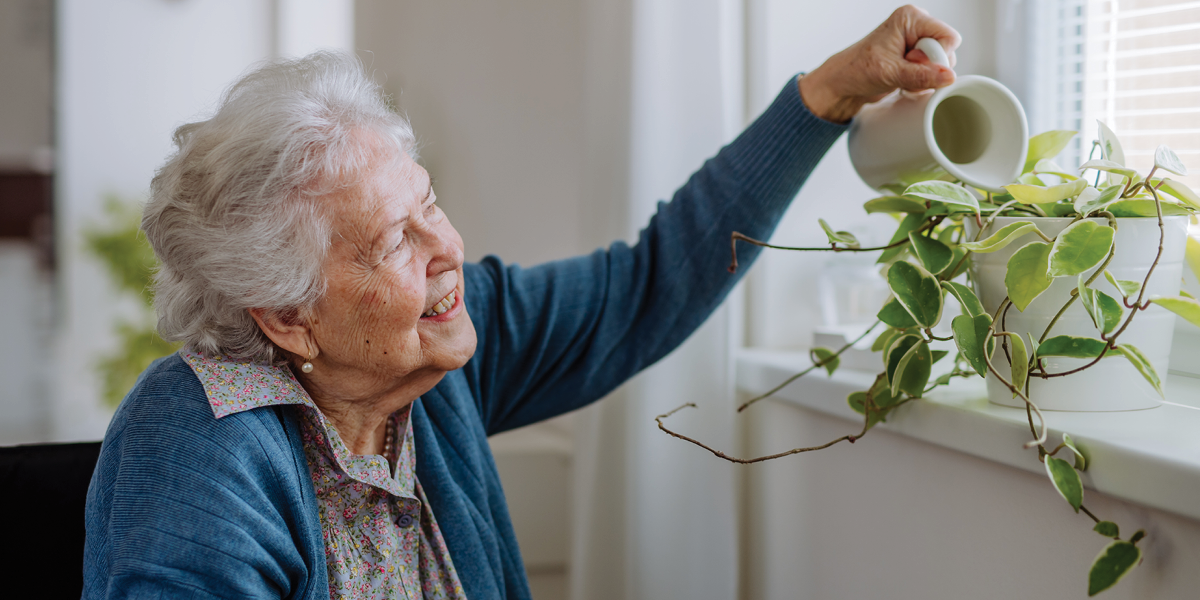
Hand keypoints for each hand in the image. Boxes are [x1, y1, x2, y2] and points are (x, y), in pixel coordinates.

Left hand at [799, 5, 960, 122]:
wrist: (844, 84)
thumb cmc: (857, 70)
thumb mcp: (891, 74)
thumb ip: (921, 75)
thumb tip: (948, 76)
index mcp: (911, 18)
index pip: (948, 37)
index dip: (936, 57)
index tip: (912, 64)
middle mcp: (917, 26)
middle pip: (947, 51)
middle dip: (929, 69)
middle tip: (903, 72)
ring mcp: (917, 42)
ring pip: (942, 65)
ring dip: (925, 79)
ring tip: (901, 78)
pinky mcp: (916, 57)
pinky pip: (934, 72)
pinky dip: (921, 82)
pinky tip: (904, 82)